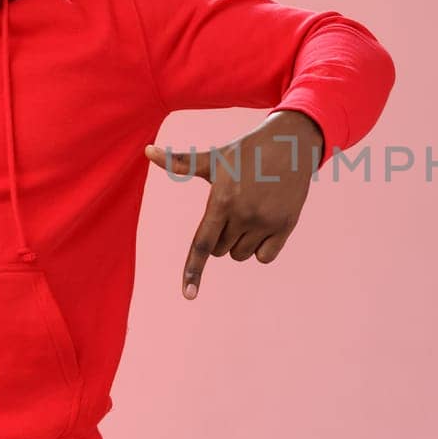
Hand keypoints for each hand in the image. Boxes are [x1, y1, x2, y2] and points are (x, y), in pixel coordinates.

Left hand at [145, 110, 323, 299]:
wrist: (291, 143)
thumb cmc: (246, 150)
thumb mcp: (214, 159)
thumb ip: (180, 162)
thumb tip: (146, 150)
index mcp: (222, 200)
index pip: (202, 244)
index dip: (193, 271)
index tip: (188, 295)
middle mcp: (244, 214)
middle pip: (219, 251)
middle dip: (220, 236)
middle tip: (232, 210)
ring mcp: (266, 222)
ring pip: (240, 255)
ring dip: (239, 243)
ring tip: (249, 213)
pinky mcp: (285, 226)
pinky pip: (264, 257)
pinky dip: (261, 249)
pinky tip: (265, 224)